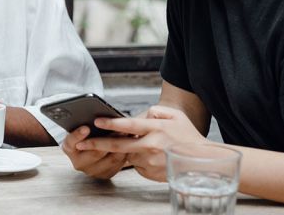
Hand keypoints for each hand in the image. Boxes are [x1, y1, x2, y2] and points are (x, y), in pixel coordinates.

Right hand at [61, 125, 126, 179]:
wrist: (91, 150)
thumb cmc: (88, 132)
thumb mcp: (83, 127)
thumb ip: (86, 123)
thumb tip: (96, 116)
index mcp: (69, 148)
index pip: (70, 143)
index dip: (77, 135)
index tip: (86, 127)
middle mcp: (79, 162)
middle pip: (94, 153)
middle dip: (106, 140)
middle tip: (115, 128)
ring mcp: (92, 171)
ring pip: (110, 160)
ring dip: (119, 145)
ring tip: (125, 133)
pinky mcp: (106, 174)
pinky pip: (118, 165)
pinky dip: (125, 153)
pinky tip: (129, 142)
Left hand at [75, 105, 206, 181]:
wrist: (203, 162)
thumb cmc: (188, 137)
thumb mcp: (174, 115)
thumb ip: (154, 111)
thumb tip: (138, 116)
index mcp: (155, 129)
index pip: (128, 125)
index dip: (111, 123)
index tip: (97, 121)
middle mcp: (150, 146)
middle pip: (118, 145)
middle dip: (96, 144)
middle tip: (80, 143)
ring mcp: (150, 161)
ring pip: (127, 154)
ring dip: (124, 150)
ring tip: (138, 144)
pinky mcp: (150, 172)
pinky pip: (136, 164)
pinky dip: (137, 159)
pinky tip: (150, 155)